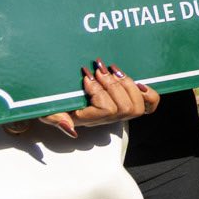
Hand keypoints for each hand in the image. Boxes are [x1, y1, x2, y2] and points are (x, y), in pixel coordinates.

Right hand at [39, 62, 157, 135]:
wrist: (60, 95)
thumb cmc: (55, 102)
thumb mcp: (48, 110)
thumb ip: (56, 119)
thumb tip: (71, 128)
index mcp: (89, 119)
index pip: (107, 111)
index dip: (100, 92)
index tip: (86, 78)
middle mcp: (107, 118)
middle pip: (125, 108)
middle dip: (114, 85)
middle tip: (99, 70)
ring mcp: (121, 111)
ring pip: (137, 106)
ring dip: (126, 84)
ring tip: (112, 70)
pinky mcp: (130, 101)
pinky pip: (149, 105)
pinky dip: (148, 93)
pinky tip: (137, 82)